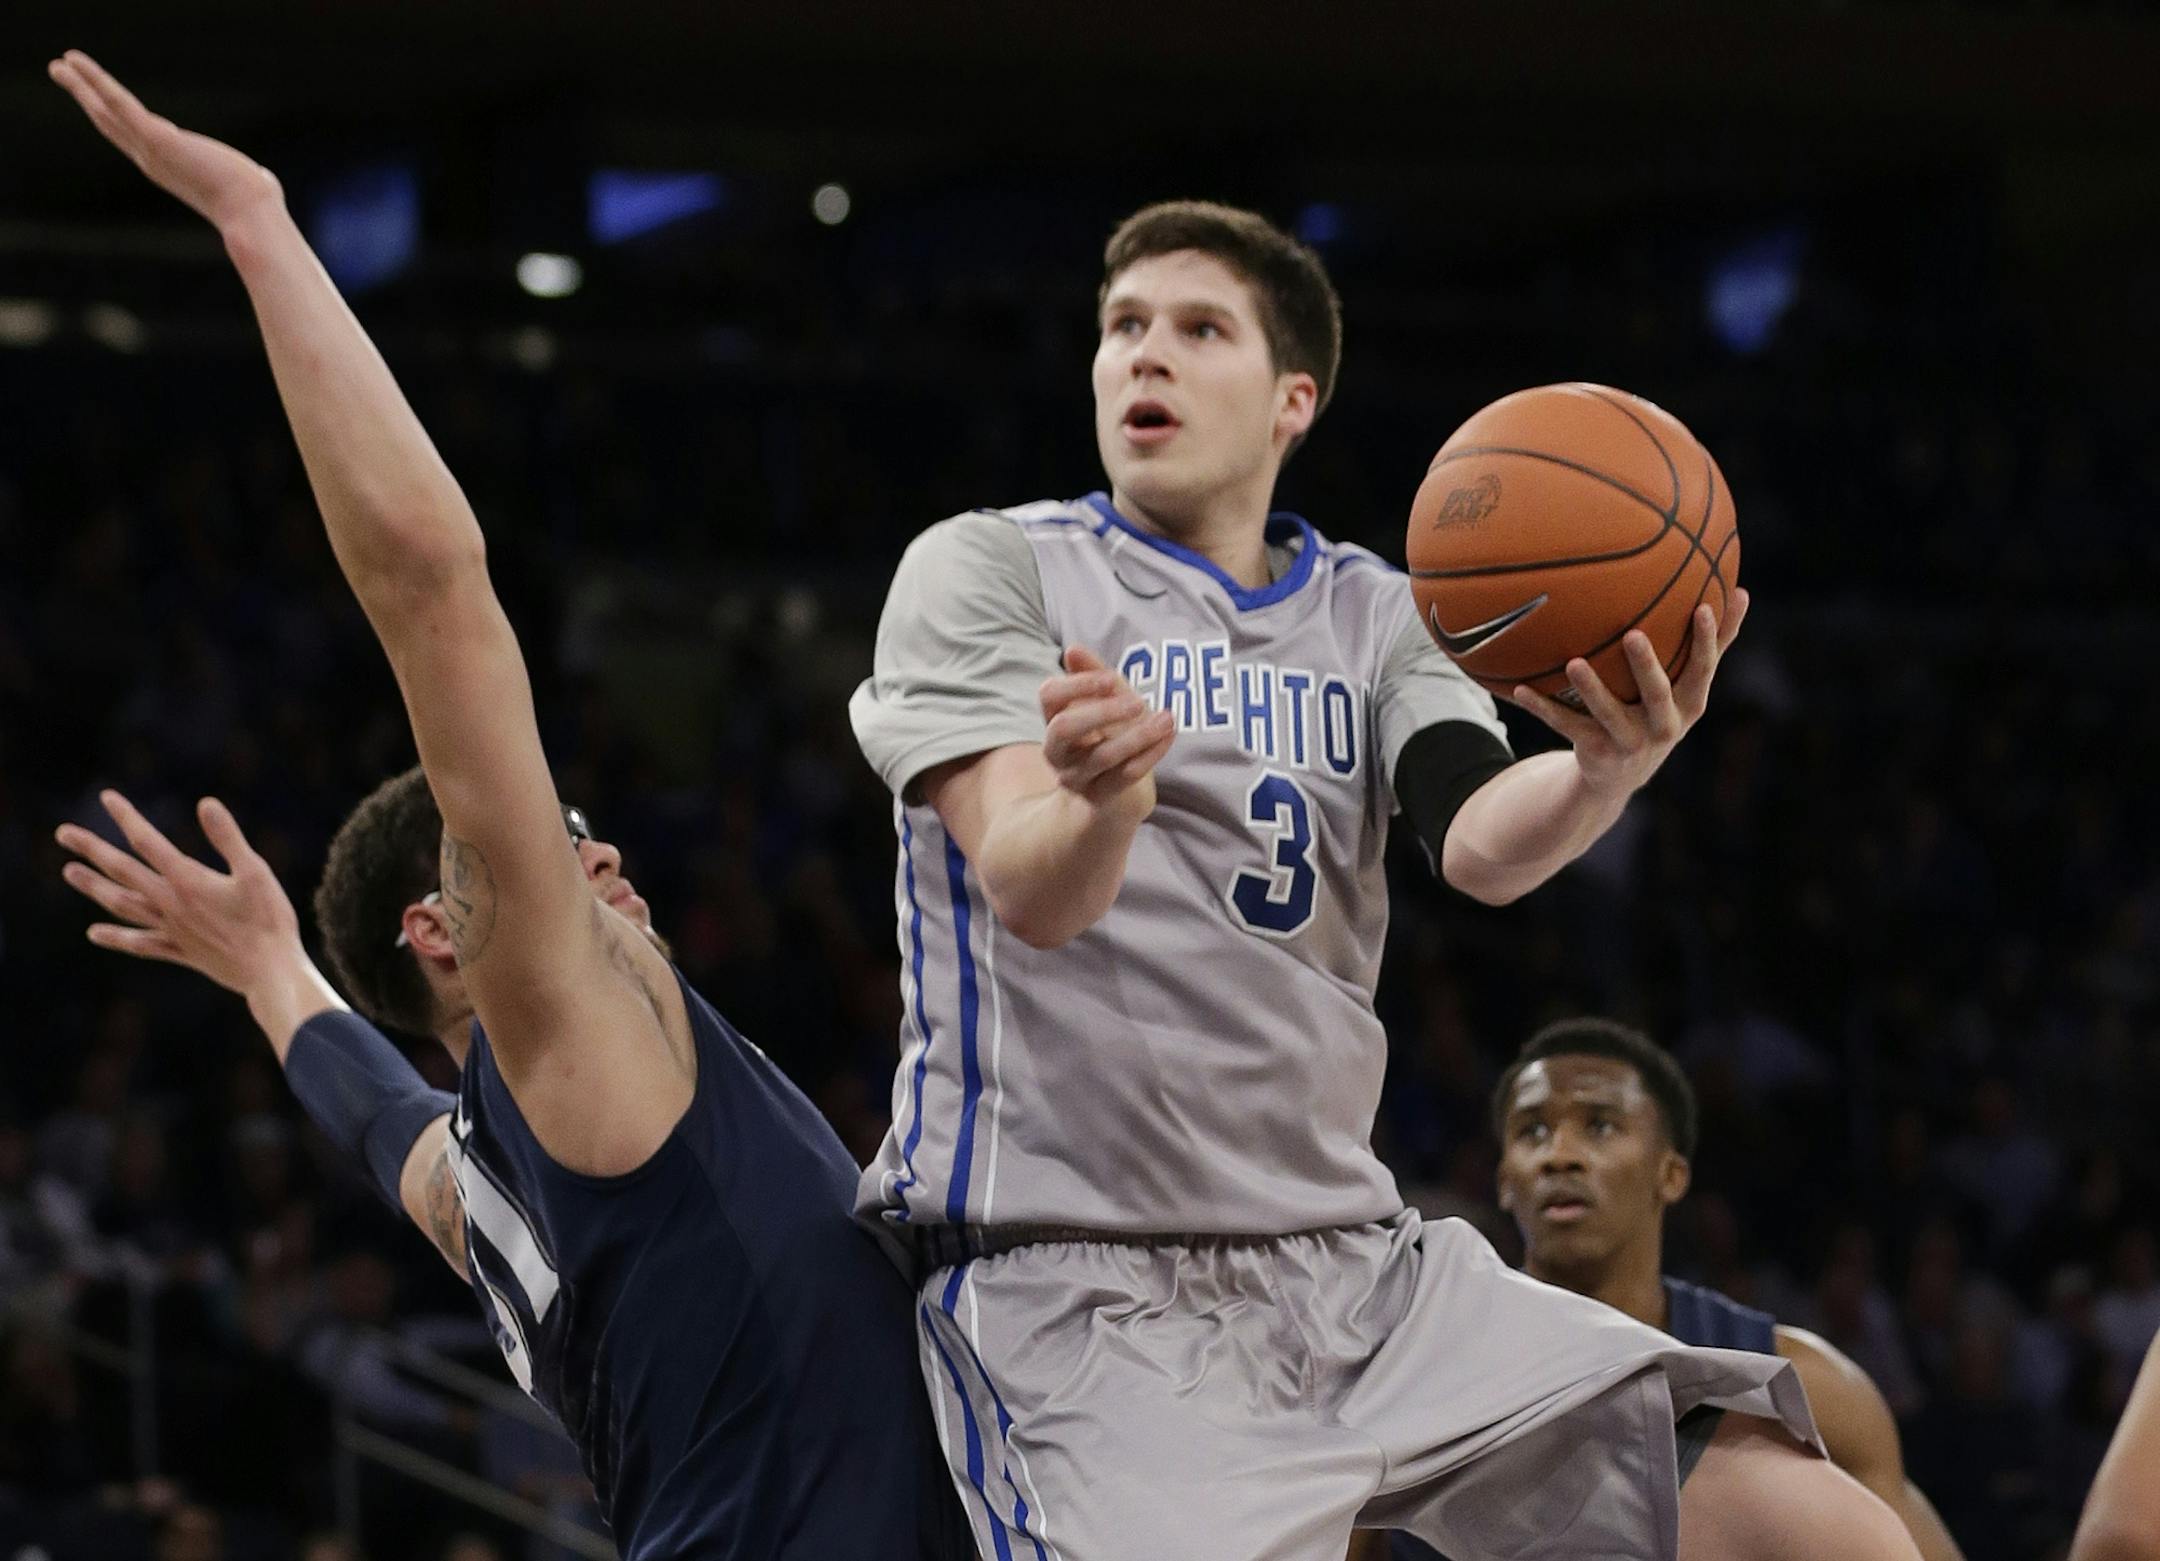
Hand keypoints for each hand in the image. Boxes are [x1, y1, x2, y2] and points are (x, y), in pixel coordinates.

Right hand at [48, 51, 283, 233]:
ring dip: (81, 85)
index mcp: (166, 167)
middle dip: (85, 97)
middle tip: (62, 74)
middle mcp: (151, 159)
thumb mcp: (245, 184)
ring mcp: (149, 149)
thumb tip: (264, 181)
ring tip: (58, 64)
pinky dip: (96, 81)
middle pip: (108, 122)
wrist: (251, 214)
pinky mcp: (156, 137)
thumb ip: (246, 177)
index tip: (97, 102)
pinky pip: (118, 103)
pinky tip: (75, 64)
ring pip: (106, 111)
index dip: (111, 117)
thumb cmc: (254, 205)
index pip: (131, 137)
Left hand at [57, 790, 302, 997]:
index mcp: (188, 881)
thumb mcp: (256, 872)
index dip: (126, 818)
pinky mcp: (180, 952)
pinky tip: (94, 933)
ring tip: (69, 872)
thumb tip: (205, 802)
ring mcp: (172, 930)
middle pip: (123, 872)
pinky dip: (115, 937)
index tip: (107, 797)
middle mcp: (171, 904)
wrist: (270, 972)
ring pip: (122, 905)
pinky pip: (139, 943)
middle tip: (63, 833)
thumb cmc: (269, 920)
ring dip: (94, 887)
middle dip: (92, 850)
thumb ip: (228, 838)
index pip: (147, 842)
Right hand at [1039, 645, 1175, 807]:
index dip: (1077, 685)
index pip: (1049, 695)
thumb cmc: (1107, 735)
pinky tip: (1168, 735)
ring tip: (1167, 718)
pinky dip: (1151, 754)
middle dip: (1101, 712)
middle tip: (1138, 702)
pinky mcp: (1099, 797)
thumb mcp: (1104, 702)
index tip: (1109, 679)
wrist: (1114, 794)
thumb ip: (1093, 675)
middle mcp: (1056, 750)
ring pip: (1103, 755)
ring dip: (1139, 734)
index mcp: (1052, 719)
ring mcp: (1075, 776)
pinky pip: (1125, 776)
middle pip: (1064, 728)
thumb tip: (1073, 649)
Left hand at [1509, 590, 1749, 799]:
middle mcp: (1663, 726)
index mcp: (1690, 704)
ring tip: (1573, 662)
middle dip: (1646, 666)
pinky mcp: (1595, 752)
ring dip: (1590, 689)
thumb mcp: (1690, 684)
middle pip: (1656, 694)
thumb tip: (1743, 590)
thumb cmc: (1661, 710)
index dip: (1706, 641)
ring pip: (1607, 713)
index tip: (1704, 606)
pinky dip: (1541, 708)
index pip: (1703, 669)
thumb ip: (1717, 642)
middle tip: (1634, 635)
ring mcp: (1629, 742)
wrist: (1622, 774)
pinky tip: (1519, 688)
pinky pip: (1566, 725)